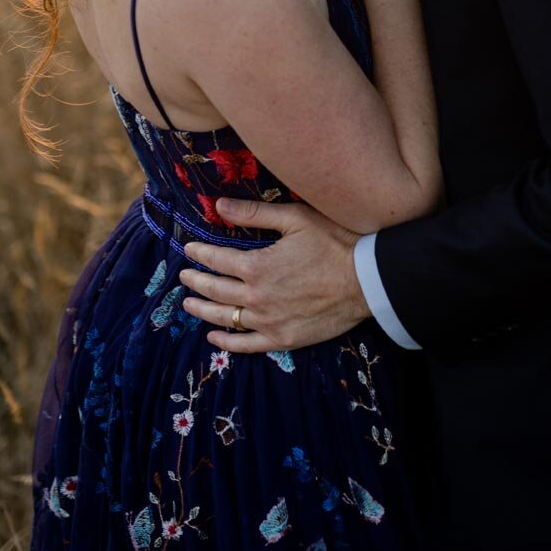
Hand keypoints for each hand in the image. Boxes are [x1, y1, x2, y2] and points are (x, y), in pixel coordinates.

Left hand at [177, 198, 369, 353]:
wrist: (367, 280)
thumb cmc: (335, 243)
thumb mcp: (295, 219)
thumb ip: (255, 214)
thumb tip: (219, 206)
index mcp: (257, 266)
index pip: (217, 259)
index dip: (200, 254)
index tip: (189, 250)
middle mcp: (257, 297)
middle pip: (215, 290)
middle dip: (196, 281)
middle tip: (184, 277)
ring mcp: (269, 321)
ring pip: (225, 318)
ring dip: (204, 310)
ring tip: (189, 304)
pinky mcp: (283, 339)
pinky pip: (247, 345)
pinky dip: (227, 343)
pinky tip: (215, 338)